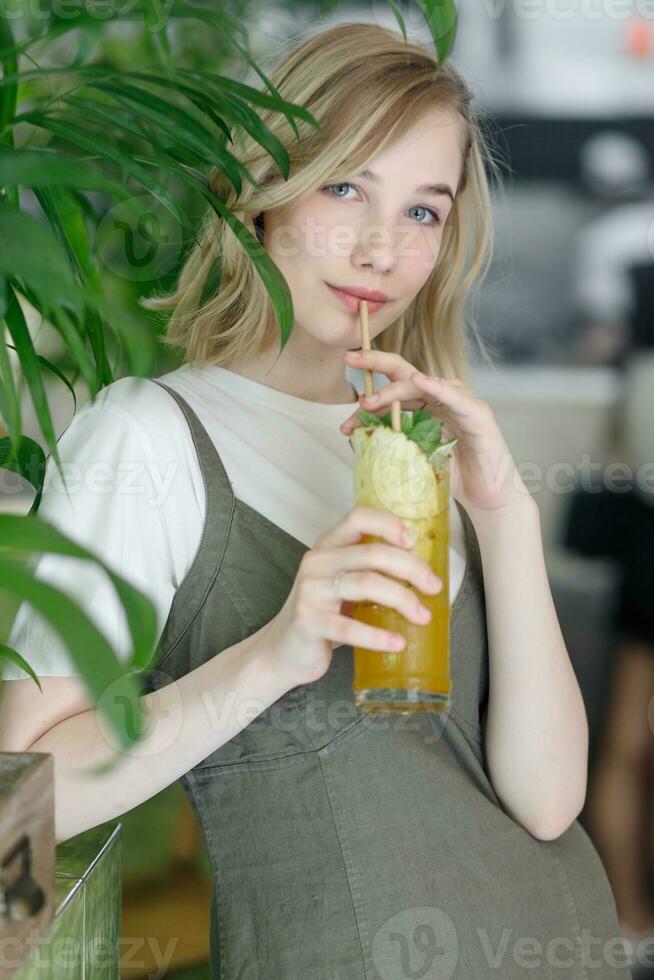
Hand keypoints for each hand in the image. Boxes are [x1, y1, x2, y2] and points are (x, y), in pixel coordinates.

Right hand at [266, 505, 442, 688]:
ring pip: (367, 584)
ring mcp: (311, 591)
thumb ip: (369, 569)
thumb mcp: (342, 582)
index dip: (388, 523)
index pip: (358, 518)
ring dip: (403, 599)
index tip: (413, 540)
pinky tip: (398, 642)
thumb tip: (423, 570)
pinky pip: (350, 628)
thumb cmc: (323, 613)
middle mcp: (317, 562)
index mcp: (328, 546)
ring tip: (423, 617)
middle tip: (434, 587)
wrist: (283, 650)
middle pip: (373, 553)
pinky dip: (379, 636)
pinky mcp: (309, 622)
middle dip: (411, 568)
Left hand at [341, 349, 530, 517]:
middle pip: (405, 373)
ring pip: (423, 385)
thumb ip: (390, 444)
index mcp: (426, 406)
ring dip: (394, 390)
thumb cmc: (453, 479)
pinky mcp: (478, 413)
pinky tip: (419, 380)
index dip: (369, 387)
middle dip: (375, 362)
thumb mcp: (413, 459)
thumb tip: (353, 437)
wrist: (487, 499)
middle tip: (350, 359)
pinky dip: (437, 387)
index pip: (393, 389)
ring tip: (370, 401)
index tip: (343, 391)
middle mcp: (442, 398)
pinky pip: (455, 396)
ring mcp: (461, 402)